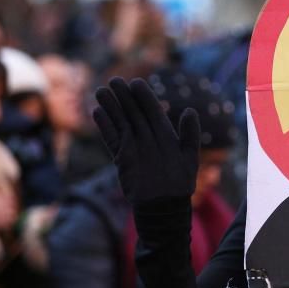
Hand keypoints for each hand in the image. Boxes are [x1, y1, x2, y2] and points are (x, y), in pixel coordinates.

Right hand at [93, 78, 200, 205]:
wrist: (164, 207)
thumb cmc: (180, 183)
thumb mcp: (190, 157)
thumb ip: (190, 134)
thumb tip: (191, 110)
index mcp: (165, 134)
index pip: (153, 110)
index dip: (144, 96)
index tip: (136, 82)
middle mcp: (147, 138)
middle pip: (134, 113)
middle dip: (124, 97)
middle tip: (113, 80)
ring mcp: (133, 147)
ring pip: (121, 123)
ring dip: (111, 107)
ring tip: (101, 91)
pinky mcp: (121, 159)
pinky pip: (112, 139)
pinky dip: (105, 127)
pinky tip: (97, 113)